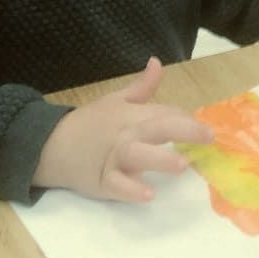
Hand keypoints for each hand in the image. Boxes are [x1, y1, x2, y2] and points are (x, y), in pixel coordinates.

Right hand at [33, 57, 213, 202]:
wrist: (51, 145)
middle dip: (183, 130)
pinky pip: (118, 186)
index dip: (186, 120)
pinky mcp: (102, 181)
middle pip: (156, 128)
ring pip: (138, 156)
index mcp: (132, 114)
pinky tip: (148, 195)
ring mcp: (114, 158)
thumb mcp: (114, 100)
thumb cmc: (89, 124)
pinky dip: (131, 190)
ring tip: (182, 165)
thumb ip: (141, 87)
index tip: (205, 130)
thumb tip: (157, 62)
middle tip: (208, 136)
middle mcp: (126, 134)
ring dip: (160, 159)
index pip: (164, 113)